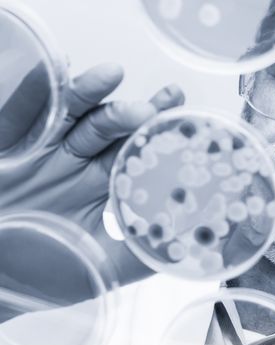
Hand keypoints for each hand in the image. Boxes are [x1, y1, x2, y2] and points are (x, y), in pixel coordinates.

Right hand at [0, 62, 184, 284]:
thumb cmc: (39, 273)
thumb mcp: (97, 265)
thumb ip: (139, 254)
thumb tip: (184, 245)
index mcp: (100, 185)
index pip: (135, 155)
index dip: (159, 139)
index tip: (186, 124)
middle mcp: (76, 163)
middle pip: (111, 129)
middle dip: (137, 111)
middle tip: (165, 99)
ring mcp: (42, 151)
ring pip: (70, 116)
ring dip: (91, 94)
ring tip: (113, 76)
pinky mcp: (8, 145)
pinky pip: (20, 114)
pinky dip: (34, 93)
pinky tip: (54, 69)